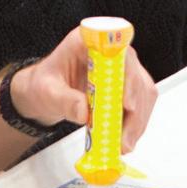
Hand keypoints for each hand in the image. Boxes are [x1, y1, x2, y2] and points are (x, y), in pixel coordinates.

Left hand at [10, 26, 156, 153]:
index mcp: (87, 42)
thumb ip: (63, 100)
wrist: (44, 92)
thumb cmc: (44, 84)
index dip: (127, 74)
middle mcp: (108, 52)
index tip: (127, 103)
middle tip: (124, 138)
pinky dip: (135, 123)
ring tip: (124, 144)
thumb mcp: (46, 91)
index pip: (117, 51)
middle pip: (135, 74)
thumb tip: (84, 112)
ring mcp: (119, 68)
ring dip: (137, 120)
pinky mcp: (123, 86)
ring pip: (142, 91)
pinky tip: (125, 139)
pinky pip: (139, 103)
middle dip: (135, 110)